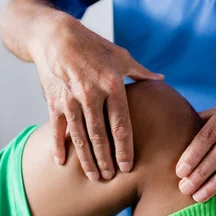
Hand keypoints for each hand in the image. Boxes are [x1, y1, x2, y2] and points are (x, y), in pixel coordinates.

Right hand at [31, 14, 162, 179]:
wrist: (55, 37)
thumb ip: (140, 71)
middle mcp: (91, 95)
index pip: (121, 125)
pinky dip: (57, 147)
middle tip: (111, 179)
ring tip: (94, 177)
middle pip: (100, 136)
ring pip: (80, 137)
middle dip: (106, 160)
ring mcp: (70, 100)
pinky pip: (56, 129)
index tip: (128, 167)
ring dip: (86, 159)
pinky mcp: (53, 102)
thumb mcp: (119, 55)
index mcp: (112, 85)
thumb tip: (161, 79)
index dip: (125, 149)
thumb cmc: (92, 46)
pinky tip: (61, 163)